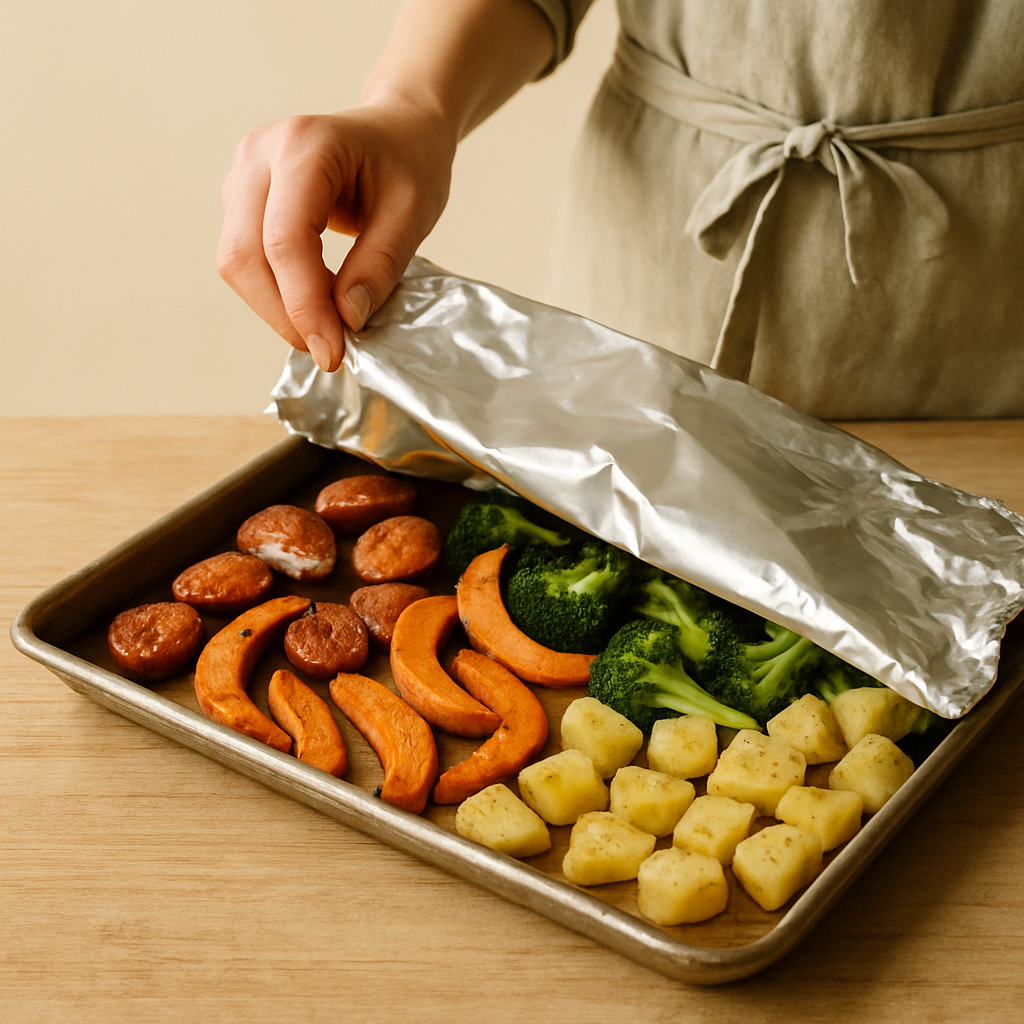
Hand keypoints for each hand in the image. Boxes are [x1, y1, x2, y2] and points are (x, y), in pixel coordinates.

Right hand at [216, 101, 456, 371]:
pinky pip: (244, 259)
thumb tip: (346, 319)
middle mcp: (260, 154)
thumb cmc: (408, 160)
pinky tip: (315, 301)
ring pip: (236, 262)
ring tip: (328, 325)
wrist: (397, 129)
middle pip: (245, 255)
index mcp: (304, 145)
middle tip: (329, 350)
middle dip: (284, 315)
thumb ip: (379, 265)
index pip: (285, 240)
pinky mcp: (241, 198)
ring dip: (276, 307)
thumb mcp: (413, 212)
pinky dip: (275, 292)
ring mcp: (243, 175)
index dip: (304, 305)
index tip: (333, 351)